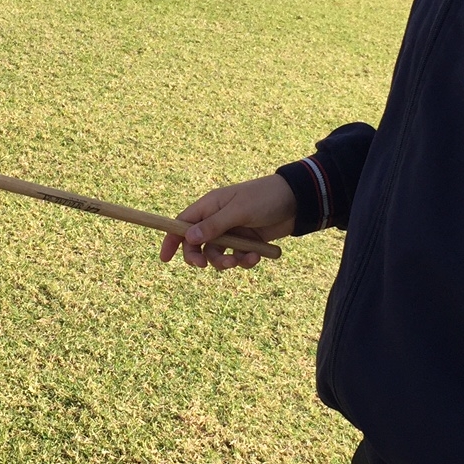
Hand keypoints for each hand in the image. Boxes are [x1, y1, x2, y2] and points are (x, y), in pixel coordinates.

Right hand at [158, 174, 296, 270]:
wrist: (298, 201)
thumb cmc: (265, 198)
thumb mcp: (238, 211)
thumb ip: (214, 226)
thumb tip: (188, 239)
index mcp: (210, 206)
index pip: (182, 223)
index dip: (171, 240)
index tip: (165, 258)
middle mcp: (218, 220)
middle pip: (197, 245)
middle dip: (200, 257)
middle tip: (204, 266)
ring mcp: (233, 232)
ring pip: (217, 254)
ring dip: (225, 262)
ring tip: (239, 260)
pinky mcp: (247, 242)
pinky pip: (237, 258)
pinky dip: (245, 261)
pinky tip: (257, 256)